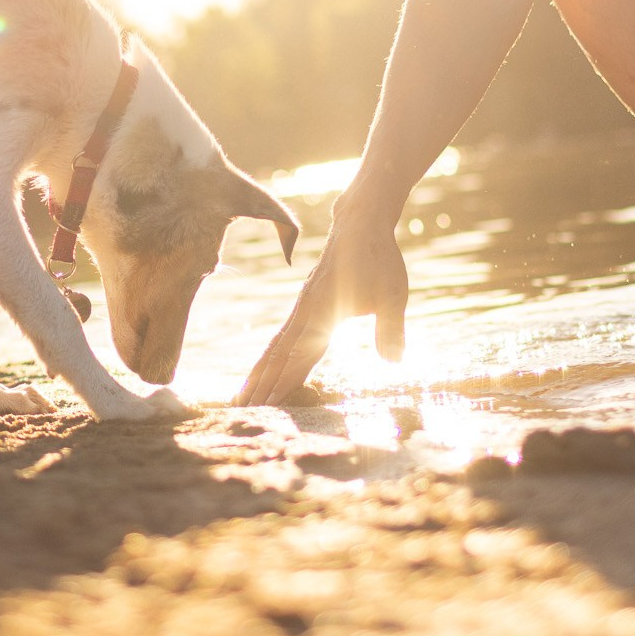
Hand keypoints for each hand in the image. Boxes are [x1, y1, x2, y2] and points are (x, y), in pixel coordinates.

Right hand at [234, 208, 408, 404]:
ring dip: (258, 374)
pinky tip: (266, 366)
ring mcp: (302, 309)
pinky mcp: (305, 305)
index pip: (300, 357)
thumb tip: (394, 362)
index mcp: (323, 315)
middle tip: (241, 410)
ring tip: (241, 397)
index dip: (285, 383)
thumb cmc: (379, 259)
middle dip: (260, 386)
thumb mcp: (392, 295)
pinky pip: (281, 338)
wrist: (360, 225)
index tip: (269, 406)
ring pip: (274, 348)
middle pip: (277, 357)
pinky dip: (269, 357)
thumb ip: (391, 330)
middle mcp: (306, 314)